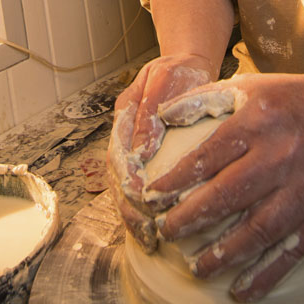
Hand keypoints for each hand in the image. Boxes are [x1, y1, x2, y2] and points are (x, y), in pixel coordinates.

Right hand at [108, 53, 217, 249]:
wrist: (186, 65)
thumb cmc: (178, 71)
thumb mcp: (164, 81)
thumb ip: (150, 112)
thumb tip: (141, 149)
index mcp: (125, 115)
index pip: (119, 153)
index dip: (128, 178)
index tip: (141, 197)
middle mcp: (124, 135)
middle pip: (116, 178)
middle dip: (129, 207)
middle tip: (146, 230)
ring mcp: (132, 147)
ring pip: (123, 187)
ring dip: (133, 215)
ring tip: (148, 239)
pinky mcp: (145, 159)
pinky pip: (137, 189)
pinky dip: (143, 211)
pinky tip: (152, 230)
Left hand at [144, 72, 303, 302]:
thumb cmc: (301, 100)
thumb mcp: (254, 86)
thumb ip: (207, 98)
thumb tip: (162, 115)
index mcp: (260, 121)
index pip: (209, 156)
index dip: (176, 181)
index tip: (152, 197)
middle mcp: (283, 155)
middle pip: (229, 196)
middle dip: (192, 219)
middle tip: (167, 232)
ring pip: (259, 229)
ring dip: (224, 254)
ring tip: (198, 268)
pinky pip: (292, 250)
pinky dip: (266, 274)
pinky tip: (242, 291)